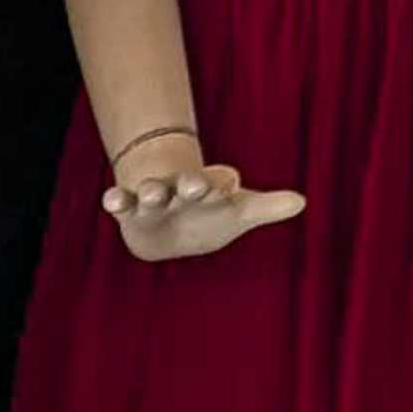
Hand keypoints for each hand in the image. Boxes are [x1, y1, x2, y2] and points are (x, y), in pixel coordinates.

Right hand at [103, 139, 302, 260]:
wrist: (171, 227)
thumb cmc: (210, 216)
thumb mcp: (238, 213)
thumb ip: (266, 207)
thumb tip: (303, 202)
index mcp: (208, 190)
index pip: (217, 185)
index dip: (219, 185)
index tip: (225, 186)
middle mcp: (181, 191)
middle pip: (186, 184)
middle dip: (189, 184)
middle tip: (194, 185)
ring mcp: (155, 201)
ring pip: (152, 193)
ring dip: (151, 192)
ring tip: (150, 194)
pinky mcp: (132, 213)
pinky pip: (122, 204)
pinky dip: (116, 200)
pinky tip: (109, 198)